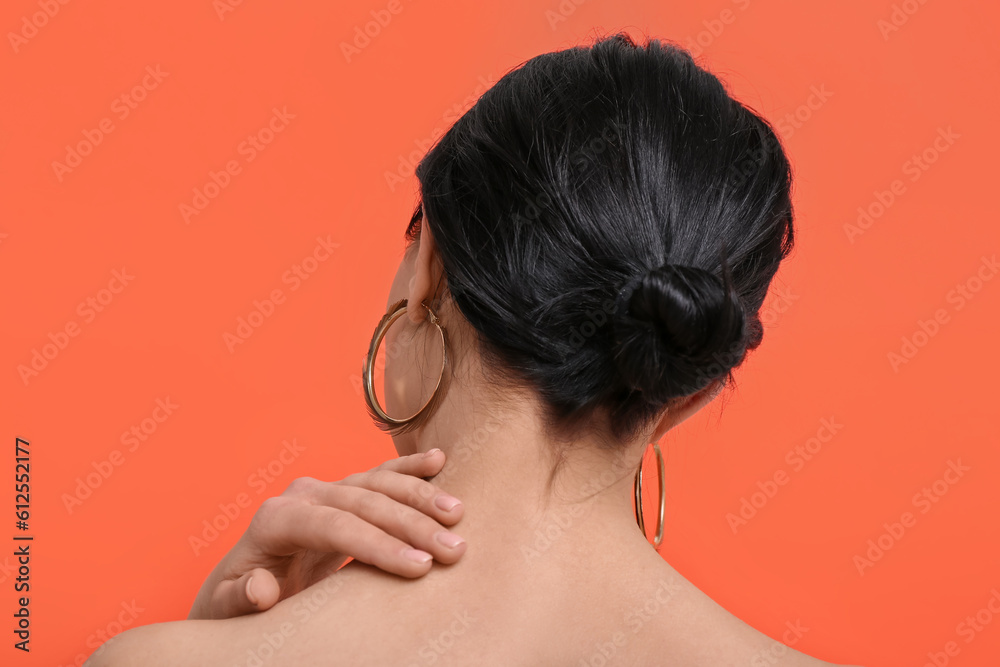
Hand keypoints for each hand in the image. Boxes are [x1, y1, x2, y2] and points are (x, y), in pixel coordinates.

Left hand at [188, 448, 464, 619]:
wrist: (243, 586)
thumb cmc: (237, 602)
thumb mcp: (228, 606)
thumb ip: (241, 597)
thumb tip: (262, 589)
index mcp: (276, 519)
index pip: (335, 525)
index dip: (379, 544)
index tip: (419, 567)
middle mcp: (303, 495)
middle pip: (364, 502)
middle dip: (412, 524)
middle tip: (454, 550)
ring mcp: (325, 490)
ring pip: (378, 484)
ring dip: (421, 497)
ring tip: (459, 515)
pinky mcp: (344, 494)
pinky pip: (381, 476)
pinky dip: (410, 468)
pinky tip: (439, 460)